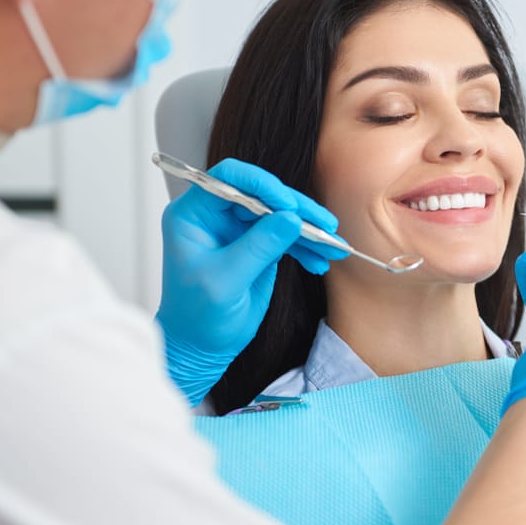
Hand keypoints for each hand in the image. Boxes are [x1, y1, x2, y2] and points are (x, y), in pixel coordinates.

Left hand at [156, 158, 346, 405]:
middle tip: (323, 224)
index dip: (261, 185)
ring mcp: (237, 229)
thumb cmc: (196, 316)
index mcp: (193, 214)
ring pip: (279, 215)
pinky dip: (305, 247)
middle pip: (262, 194)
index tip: (288, 204)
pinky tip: (320, 261)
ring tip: (332, 246)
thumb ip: (258, 248)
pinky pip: (285, 236)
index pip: (229, 179)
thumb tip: (291, 219)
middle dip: (296, 209)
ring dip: (308, 230)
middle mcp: (215, 215)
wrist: (200, 345)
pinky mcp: (256, 245)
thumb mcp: (226, 282)